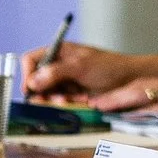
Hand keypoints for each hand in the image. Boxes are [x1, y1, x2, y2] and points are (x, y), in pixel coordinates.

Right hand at [21, 41, 157, 110]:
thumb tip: (32, 82)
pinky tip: (76, 102)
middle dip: (42, 91)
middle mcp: (58, 66)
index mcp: (59, 52)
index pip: (31, 60)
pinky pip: (57, 103)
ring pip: (45, 95)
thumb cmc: (108, 67)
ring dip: (53, 100)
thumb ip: (56, 72)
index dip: (27, 74)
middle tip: (53, 98)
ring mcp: (64, 82)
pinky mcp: (71, 96)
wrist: (130, 81)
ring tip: (68, 100)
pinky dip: (62, 105)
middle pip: (35, 81)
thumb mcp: (81, 66)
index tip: (31, 89)